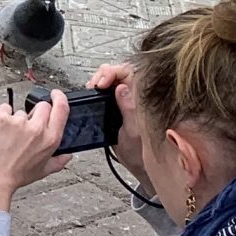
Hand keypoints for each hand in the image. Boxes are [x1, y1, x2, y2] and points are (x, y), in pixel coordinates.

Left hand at [0, 94, 70, 210]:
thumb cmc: (15, 175)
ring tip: (7, 138)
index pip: (62, 109)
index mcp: (50, 139)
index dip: (60, 98)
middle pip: (41, 106)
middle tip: (24, 128)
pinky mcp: (0, 117)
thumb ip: (58, 161)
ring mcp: (18, 121)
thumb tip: (68, 155)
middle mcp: (36, 128)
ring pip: (20, 111)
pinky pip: (4, 108)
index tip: (56, 94)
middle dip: (35, 113)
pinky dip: (1, 117)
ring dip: (15, 120)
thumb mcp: (42, 171)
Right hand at [88, 63, 146, 183]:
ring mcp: (125, 99)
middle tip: (94, 86)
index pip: (129, 72)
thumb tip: (122, 88)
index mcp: (143, 97)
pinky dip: (97, 89)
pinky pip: (107, 90)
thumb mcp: (133, 131)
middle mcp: (135, 95)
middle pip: (119, 72)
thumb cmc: (139, 151)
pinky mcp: (117, 104)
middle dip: (103, 74)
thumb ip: (129, 109)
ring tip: (92, 89)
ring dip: (99, 80)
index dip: (113, 72)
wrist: (135, 163)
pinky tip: (92, 93)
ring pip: (112, 79)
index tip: (102, 83)